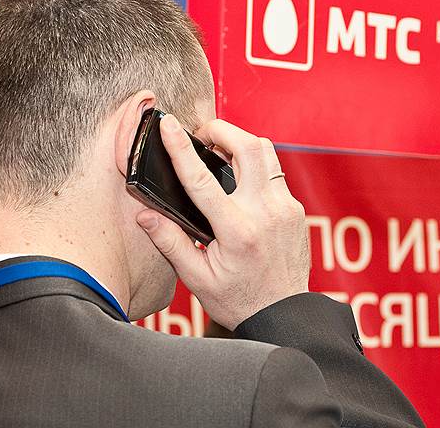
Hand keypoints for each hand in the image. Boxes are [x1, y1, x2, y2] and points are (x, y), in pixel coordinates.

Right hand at [135, 115, 310, 329]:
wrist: (283, 314)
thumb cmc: (238, 299)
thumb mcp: (196, 278)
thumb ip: (169, 242)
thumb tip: (144, 214)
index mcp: (235, 231)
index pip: (202, 179)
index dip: (181, 148)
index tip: (168, 125)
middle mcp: (264, 213)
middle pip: (247, 146)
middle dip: (221, 130)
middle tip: (201, 136)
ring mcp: (285, 208)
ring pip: (266, 152)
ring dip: (241, 144)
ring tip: (219, 154)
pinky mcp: (296, 209)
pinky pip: (275, 173)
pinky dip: (255, 167)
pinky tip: (239, 184)